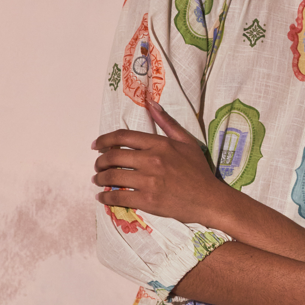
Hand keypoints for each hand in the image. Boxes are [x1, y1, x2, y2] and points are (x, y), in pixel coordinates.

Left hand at [92, 99, 220, 224]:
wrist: (208, 200)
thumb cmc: (199, 171)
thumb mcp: (187, 142)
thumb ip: (167, 123)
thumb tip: (151, 103)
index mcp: (159, 144)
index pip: (123, 137)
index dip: (105, 139)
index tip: (96, 145)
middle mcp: (151, 160)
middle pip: (113, 157)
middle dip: (100, 161)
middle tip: (97, 165)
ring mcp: (148, 181)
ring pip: (112, 177)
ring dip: (100, 178)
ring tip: (97, 180)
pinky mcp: (147, 200)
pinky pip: (118, 198)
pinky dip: (106, 198)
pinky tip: (102, 197)